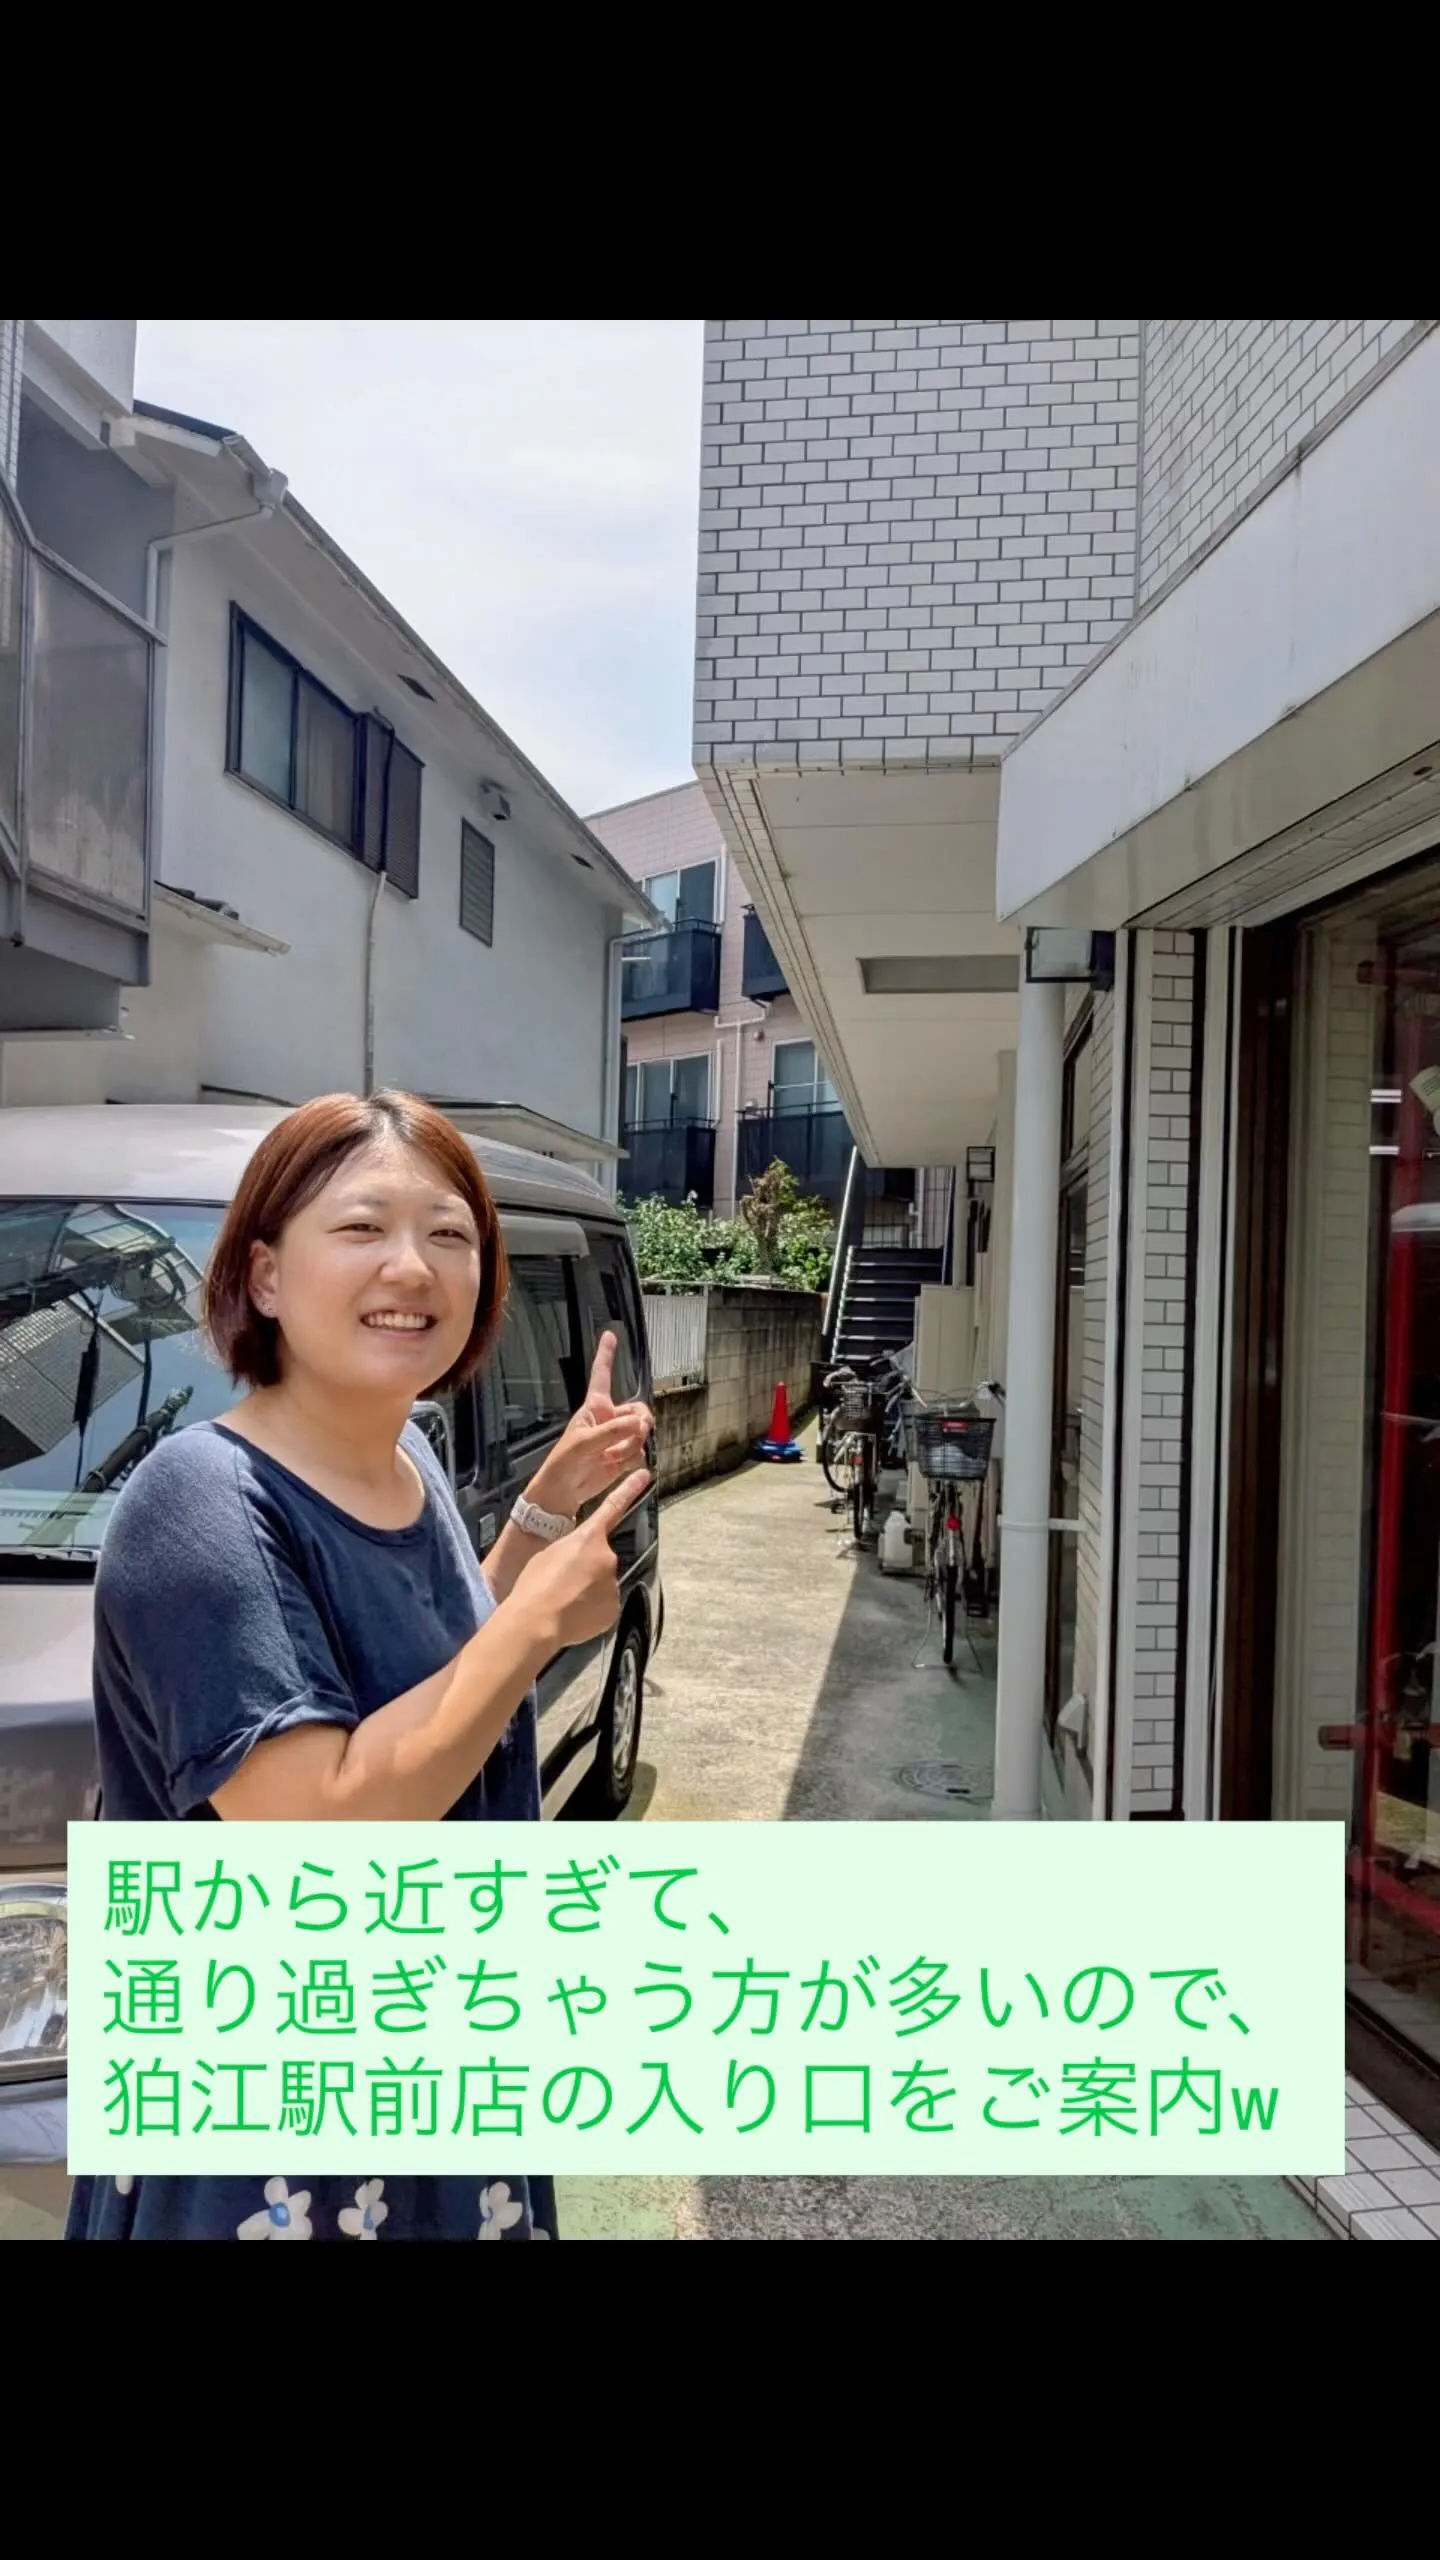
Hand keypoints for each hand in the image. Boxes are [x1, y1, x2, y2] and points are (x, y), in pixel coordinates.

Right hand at [513, 1469, 651, 1647]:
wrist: (537, 1619)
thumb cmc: (534, 1583)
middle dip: (587, 1570)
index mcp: (588, 1537)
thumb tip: (578, 1565)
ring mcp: (612, 1584)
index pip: (612, 1508)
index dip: (629, 1490)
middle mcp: (607, 1557)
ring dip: (588, 1591)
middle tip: (563, 1584)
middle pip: (601, 1560)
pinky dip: (591, 1610)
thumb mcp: (549, 1554)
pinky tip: (573, 1615)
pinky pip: (603, 1606)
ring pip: (602, 1585)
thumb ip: (571, 1552)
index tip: (645, 1474)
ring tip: (564, 1602)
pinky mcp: (613, 1609)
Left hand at [533, 1331, 652, 1517]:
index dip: (606, 1355)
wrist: (565, 1490)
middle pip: (637, 1409)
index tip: (610, 1334)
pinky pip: (640, 1452)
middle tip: (639, 1431)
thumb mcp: (585, 1442)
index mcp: (594, 1407)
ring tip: (614, 1456)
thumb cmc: (565, 1461)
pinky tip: (619, 1465)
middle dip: (641, 1420)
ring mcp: (617, 1438)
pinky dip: (634, 1459)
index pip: (602, 1376)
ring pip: (641, 1432)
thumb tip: (640, 1424)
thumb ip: (613, 1431)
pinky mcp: (622, 1456)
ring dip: (634, 1444)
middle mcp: (609, 1419)